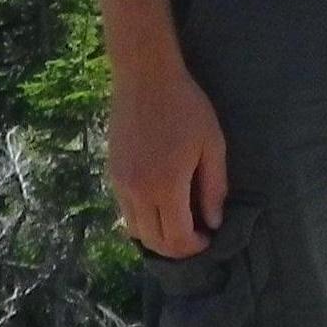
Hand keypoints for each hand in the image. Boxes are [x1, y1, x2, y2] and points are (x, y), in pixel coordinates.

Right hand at [107, 57, 227, 255]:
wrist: (145, 78)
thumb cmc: (186, 107)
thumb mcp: (212, 144)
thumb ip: (214, 187)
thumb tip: (213, 222)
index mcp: (166, 186)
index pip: (177, 238)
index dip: (194, 246)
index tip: (208, 237)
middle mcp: (138, 192)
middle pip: (154, 241)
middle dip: (176, 248)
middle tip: (195, 236)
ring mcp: (121, 184)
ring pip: (135, 230)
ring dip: (157, 236)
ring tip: (177, 222)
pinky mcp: (112, 173)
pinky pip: (125, 211)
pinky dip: (142, 219)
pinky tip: (159, 205)